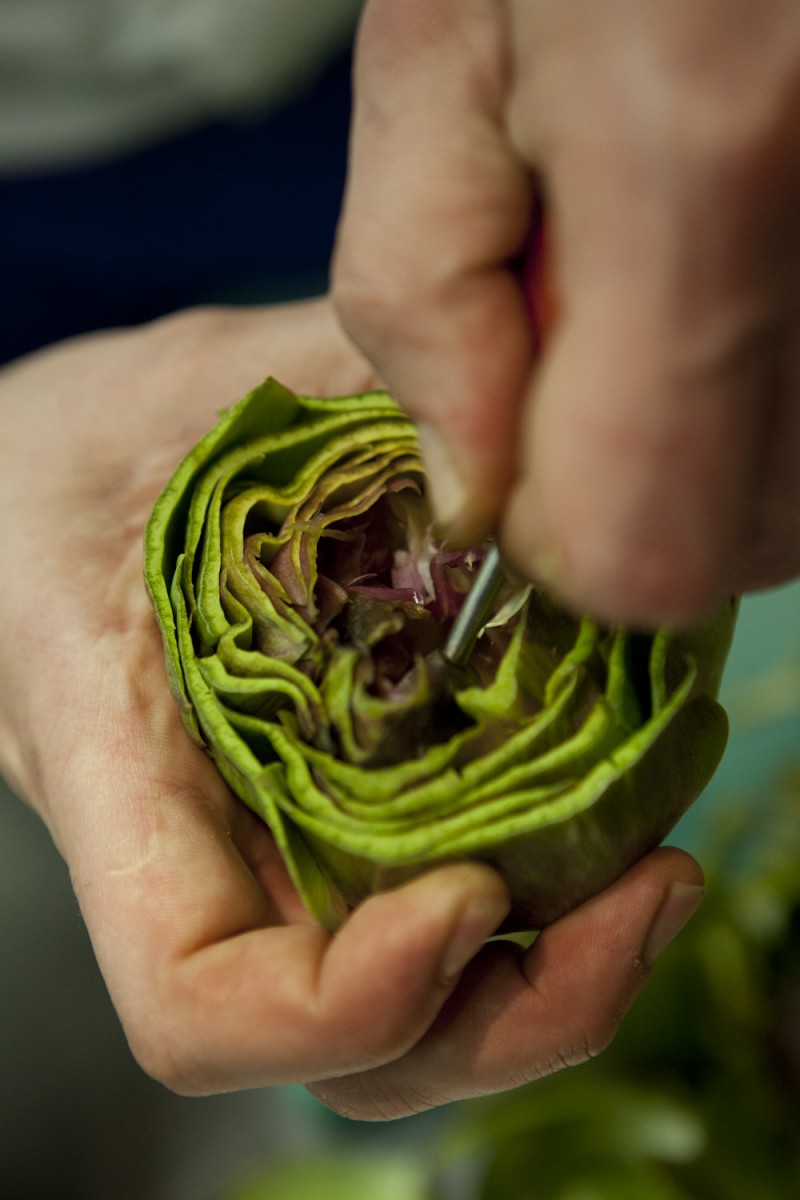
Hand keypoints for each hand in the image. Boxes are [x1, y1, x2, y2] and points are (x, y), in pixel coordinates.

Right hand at [0, 298, 702, 1114]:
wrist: (25, 493)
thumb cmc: (81, 449)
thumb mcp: (194, 388)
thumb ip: (342, 382)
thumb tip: (520, 418)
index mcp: (120, 764)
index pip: (198, 996)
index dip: (345, 1000)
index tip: (473, 895)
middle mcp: (199, 852)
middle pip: (349, 1053)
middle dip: (514, 1012)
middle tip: (646, 890)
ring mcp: (270, 853)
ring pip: (409, 1020)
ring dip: (548, 983)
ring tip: (650, 877)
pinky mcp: (329, 824)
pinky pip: (431, 920)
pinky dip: (540, 909)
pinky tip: (612, 822)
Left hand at [333, 0, 799, 627]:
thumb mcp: (442, 51)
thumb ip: (421, 296)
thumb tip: (468, 490)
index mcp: (709, 157)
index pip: (637, 547)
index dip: (552, 534)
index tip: (505, 432)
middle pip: (739, 543)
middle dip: (628, 483)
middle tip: (585, 329)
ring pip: (799, 497)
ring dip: (700, 434)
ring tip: (662, 272)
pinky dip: (763, 386)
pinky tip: (728, 265)